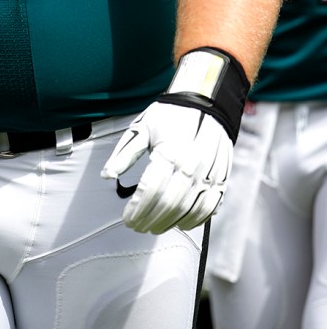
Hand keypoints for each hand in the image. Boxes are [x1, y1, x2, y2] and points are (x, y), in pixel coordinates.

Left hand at [101, 102, 231, 233]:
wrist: (205, 101)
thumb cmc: (172, 114)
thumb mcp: (142, 128)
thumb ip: (125, 154)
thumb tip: (107, 174)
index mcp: (169, 152)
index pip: (150, 191)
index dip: (137, 209)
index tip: (127, 218)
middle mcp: (191, 164)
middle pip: (168, 204)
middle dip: (150, 220)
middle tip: (138, 226)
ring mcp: (209, 173)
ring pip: (189, 209)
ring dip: (170, 223)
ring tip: (155, 227)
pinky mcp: (222, 177)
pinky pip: (210, 206)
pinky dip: (195, 219)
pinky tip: (181, 223)